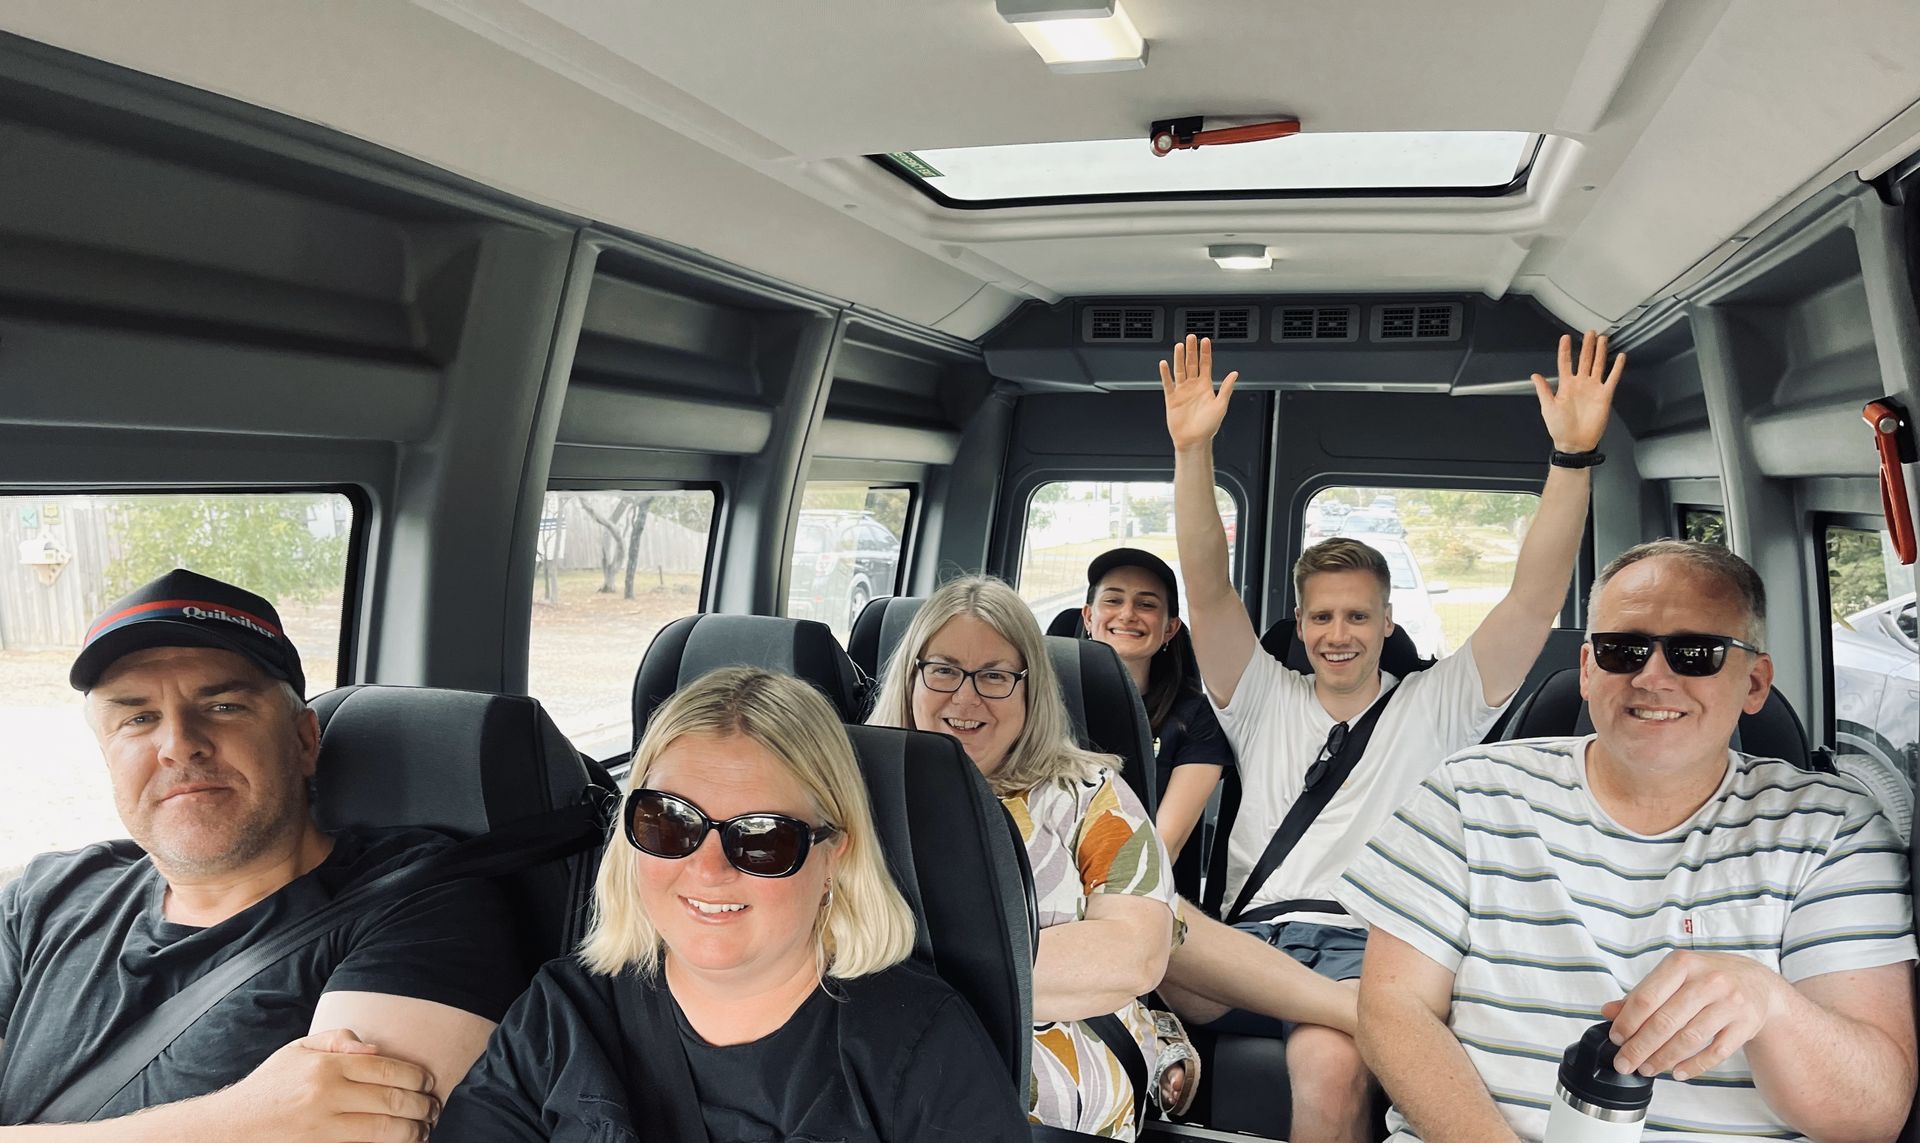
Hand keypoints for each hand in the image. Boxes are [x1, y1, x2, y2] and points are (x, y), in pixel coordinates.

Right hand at [203, 1029, 438, 1141]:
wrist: (229, 1129)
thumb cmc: (269, 1086)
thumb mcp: (297, 1051)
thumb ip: (336, 1041)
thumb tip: (375, 1048)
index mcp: (325, 1066)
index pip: (387, 1068)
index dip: (417, 1078)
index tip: (429, 1083)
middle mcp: (325, 1095)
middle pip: (392, 1100)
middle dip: (422, 1106)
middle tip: (434, 1110)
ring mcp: (321, 1127)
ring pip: (383, 1130)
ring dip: (412, 1132)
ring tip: (423, 1131)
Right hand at [1159, 334, 1238, 450]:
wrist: (1194, 440)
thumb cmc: (1208, 427)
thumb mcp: (1221, 406)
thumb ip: (1226, 388)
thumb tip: (1234, 374)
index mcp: (1206, 387)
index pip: (1206, 365)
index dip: (1205, 352)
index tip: (1205, 340)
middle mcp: (1194, 386)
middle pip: (1192, 363)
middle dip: (1192, 350)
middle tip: (1191, 337)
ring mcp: (1182, 391)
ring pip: (1180, 370)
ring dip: (1179, 358)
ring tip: (1179, 346)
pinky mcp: (1172, 398)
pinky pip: (1168, 383)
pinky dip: (1165, 374)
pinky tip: (1164, 364)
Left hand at [1532, 331, 1623, 452]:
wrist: (1575, 443)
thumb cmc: (1560, 428)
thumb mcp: (1547, 407)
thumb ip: (1543, 390)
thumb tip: (1535, 375)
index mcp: (1565, 385)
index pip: (1565, 363)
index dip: (1565, 350)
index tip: (1565, 337)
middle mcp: (1580, 384)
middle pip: (1584, 360)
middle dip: (1587, 346)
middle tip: (1590, 332)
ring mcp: (1593, 388)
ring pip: (1598, 365)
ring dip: (1600, 352)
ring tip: (1602, 339)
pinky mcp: (1605, 395)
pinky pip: (1612, 378)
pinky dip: (1617, 368)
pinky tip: (1620, 357)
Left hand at [1603, 950, 1787, 1081]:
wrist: (1757, 983)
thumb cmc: (1707, 978)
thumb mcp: (1674, 975)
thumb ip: (1641, 994)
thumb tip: (1608, 1011)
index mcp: (1683, 964)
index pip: (1647, 997)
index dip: (1628, 1022)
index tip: (1616, 1039)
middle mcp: (1708, 981)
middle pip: (1666, 1022)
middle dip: (1640, 1047)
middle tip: (1625, 1063)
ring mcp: (1730, 1004)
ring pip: (1689, 1039)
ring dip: (1663, 1059)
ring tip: (1647, 1069)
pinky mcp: (1746, 1025)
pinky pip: (1716, 1052)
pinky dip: (1694, 1066)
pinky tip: (1677, 1073)